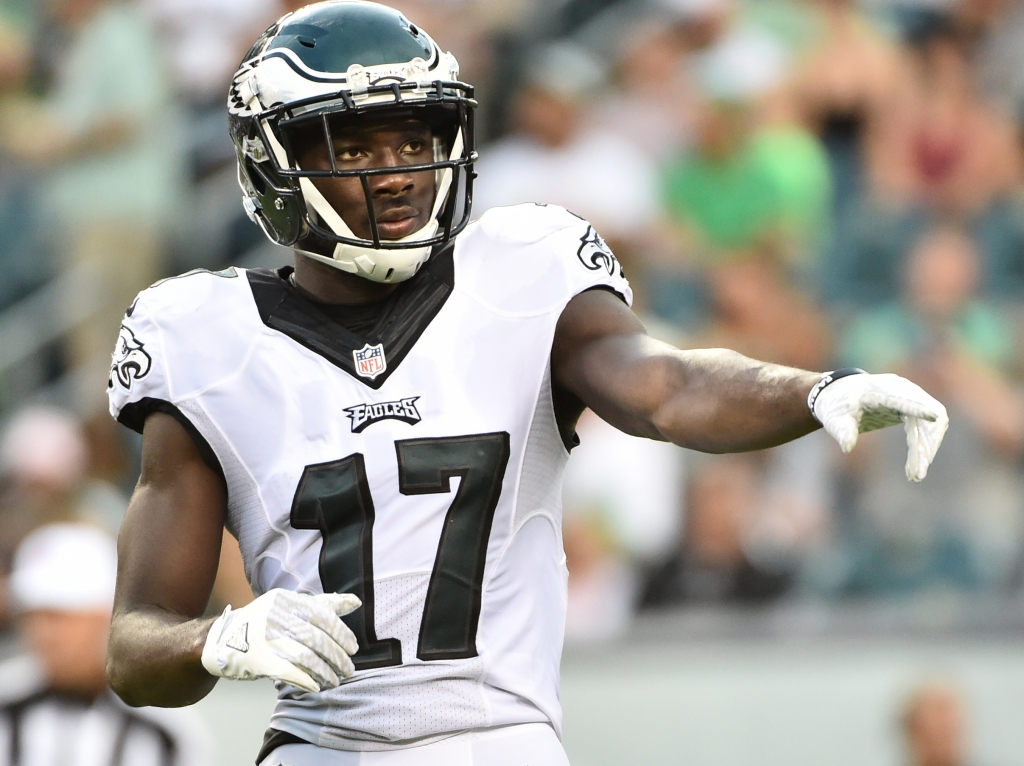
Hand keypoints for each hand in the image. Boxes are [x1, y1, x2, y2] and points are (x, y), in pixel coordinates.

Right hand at [201, 588, 359, 692]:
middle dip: (338, 657)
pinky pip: (289, 672)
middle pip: (317, 639)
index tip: (353, 648)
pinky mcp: (258, 661)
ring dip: (325, 672)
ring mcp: (266, 639)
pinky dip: (306, 681)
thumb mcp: (288, 605)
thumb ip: (322, 604)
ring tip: (335, 680)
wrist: (220, 639)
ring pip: (306, 657)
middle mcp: (276, 617)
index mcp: (286, 600)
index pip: (323, 616)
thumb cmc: (263, 622)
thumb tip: (355, 602)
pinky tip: (316, 687)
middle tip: (348, 669)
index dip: (342, 633)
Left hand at [812, 372, 948, 481]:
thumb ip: (842, 430)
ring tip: (915, 475)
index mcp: (879, 389)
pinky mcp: (915, 405)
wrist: (841, 393)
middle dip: (925, 443)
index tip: (934, 416)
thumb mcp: (834, 418)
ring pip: (931, 422)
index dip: (918, 407)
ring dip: (927, 448)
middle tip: (918, 473)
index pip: (902, 397)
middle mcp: (900, 389)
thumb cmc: (838, 406)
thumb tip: (847, 448)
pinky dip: (925, 446)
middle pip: (925, 411)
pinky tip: (916, 466)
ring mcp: (911, 396)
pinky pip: (928, 426)